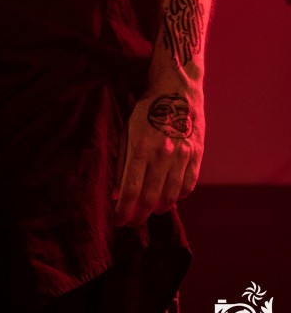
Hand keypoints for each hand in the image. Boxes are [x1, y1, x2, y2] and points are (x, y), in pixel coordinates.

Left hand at [112, 86, 204, 226]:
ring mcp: (183, 155)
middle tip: (132, 222)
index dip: (124, 210)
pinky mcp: (197, 155)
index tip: (118, 221)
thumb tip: (116, 193)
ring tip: (150, 211)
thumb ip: (123, 163)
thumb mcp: (128, 131)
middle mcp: (163, 154)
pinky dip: (178, 197)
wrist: (177, 89)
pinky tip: (170, 198)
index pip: (131, 190)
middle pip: (151, 198)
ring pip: (171, 195)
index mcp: (142, 147)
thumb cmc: (147, 109)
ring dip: (159, 208)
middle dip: (139, 215)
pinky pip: (188, 185)